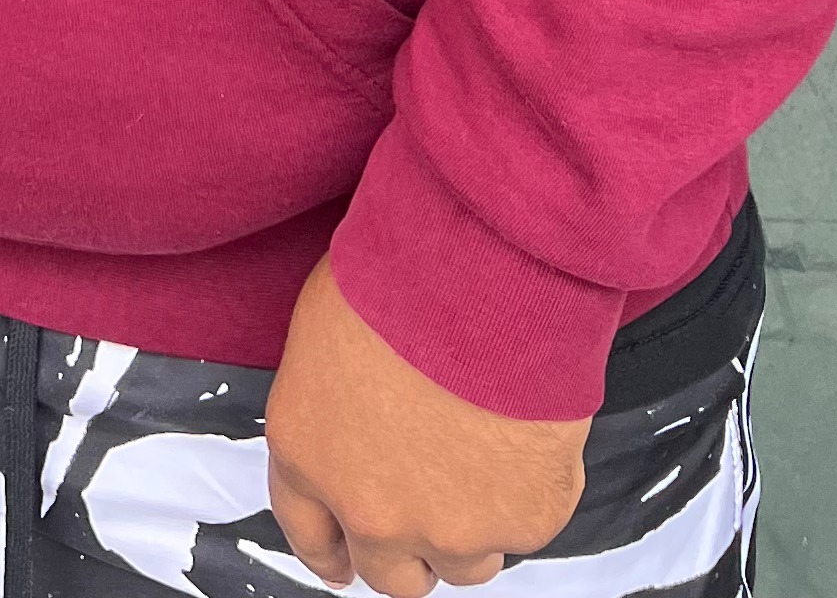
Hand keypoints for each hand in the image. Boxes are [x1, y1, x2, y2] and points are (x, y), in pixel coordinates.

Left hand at [262, 259, 586, 594]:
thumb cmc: (400, 271)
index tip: (346, 558)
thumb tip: (361, 416)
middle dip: (411, 547)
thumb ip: (336, 403)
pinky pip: (526, 524)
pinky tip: (526, 431)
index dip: (333, 548)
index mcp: (305, 451)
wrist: (481, 269)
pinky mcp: (520, 523)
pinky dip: (531, 489)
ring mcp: (447, 528)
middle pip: (391, 574)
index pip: (309, 533)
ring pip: (465, 563)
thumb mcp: (326, 328)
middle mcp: (369, 508)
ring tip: (487, 453)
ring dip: (473, 525)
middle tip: (434, 503)